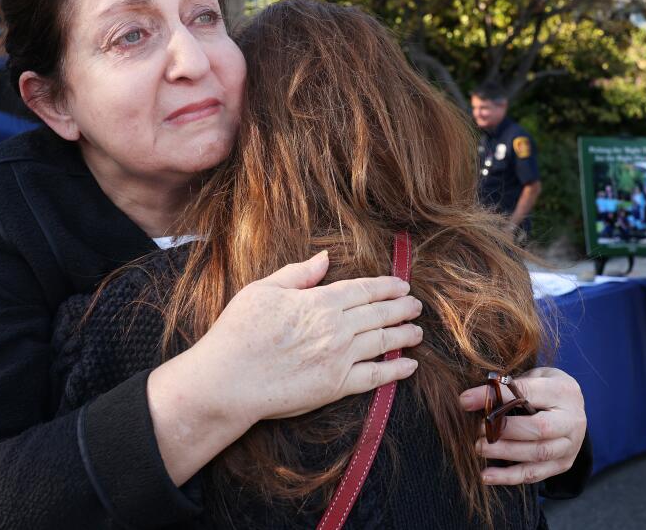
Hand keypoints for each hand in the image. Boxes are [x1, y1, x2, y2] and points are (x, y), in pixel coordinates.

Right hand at [147, 251, 424, 484]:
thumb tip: (325, 258)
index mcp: (320, 302)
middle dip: (402, 308)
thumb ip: (299, 274)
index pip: (364, 290)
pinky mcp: (337, 386)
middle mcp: (337, 328)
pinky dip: (396, 371)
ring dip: (405, 336)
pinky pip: (376, 377)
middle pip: (380, 314)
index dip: (386, 287)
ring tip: (418, 332)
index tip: (402, 285)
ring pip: (383, 342)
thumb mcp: (263, 290)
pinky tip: (409, 366)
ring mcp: (340, 358)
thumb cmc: (238, 332)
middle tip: (416, 306)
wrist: (227, 380)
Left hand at [459, 367, 585, 484]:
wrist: (573, 409)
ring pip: (537, 454)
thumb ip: (508, 385)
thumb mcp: (533, 377)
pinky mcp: (563, 464)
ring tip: (480, 448)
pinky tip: (486, 475)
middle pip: (539, 429)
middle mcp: (572, 420)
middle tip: (478, 429)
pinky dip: (508, 477)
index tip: (467, 400)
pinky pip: (535, 474)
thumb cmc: (546, 389)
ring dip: (504, 453)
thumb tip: (469, 399)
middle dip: (504, 431)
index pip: (528, 392)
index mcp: (564, 391)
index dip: (497, 397)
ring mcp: (570, 445)